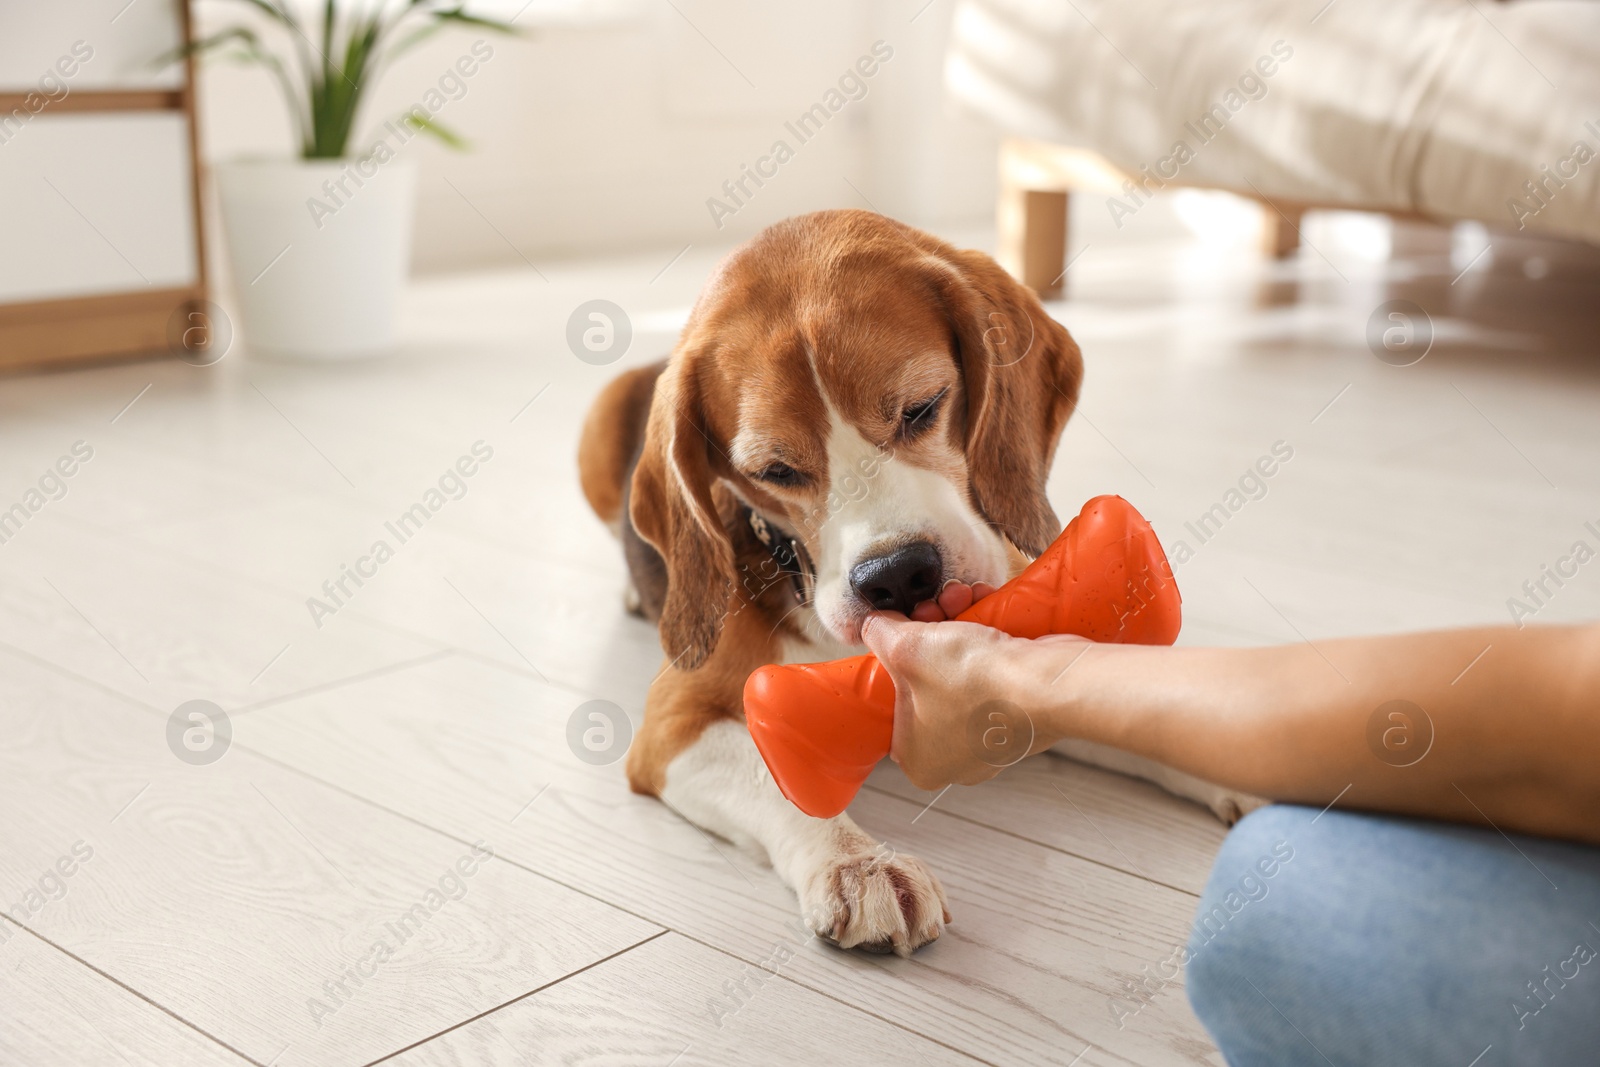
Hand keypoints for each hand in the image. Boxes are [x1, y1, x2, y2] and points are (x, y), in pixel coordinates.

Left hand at [862, 582, 1077, 789]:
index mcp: (918, 760)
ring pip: (959, 669)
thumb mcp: (906, 646)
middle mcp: (955, 757)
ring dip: (958, 626)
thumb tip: (875, 624)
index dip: (894, 657)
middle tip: (934, 607)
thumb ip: (878, 633)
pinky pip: (991, 670)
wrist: (1048, 682)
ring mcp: (991, 737)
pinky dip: (987, 636)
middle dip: (930, 632)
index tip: (902, 627)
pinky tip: (984, 605)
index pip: (890, 701)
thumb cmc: (975, 680)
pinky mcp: (1019, 714)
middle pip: (925, 679)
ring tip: (961, 599)